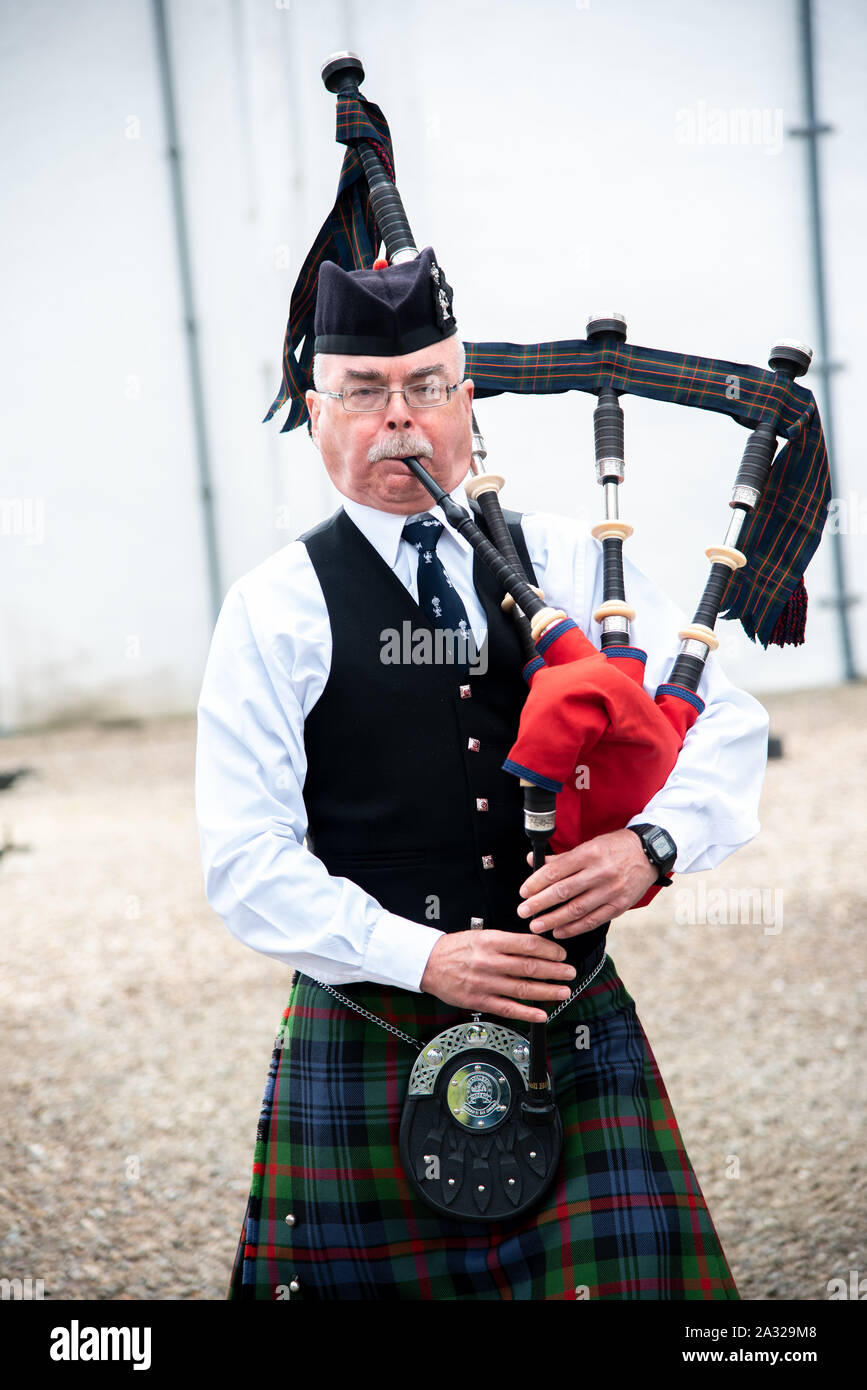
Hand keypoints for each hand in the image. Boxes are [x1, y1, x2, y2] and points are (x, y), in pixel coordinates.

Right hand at [420, 930, 577, 1022]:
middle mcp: (490, 961)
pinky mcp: (479, 1000)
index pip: (528, 944)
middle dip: (555, 971)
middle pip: (530, 967)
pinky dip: (527, 1013)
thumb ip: (506, 942)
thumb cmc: (455, 948)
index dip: (549, 950)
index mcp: (491, 941)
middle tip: (569, 972)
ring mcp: (485, 983)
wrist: (427, 963)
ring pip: (523, 989)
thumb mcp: (481, 935)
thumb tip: (534, 948)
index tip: (561, 954)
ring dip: (547, 992)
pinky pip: (508, 1008)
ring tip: (563, 992)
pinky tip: (541, 1014)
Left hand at [516, 828, 657, 939]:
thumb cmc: (615, 848)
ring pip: (577, 909)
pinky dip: (574, 928)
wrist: (649, 853)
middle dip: (539, 903)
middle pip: (563, 891)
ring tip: (536, 926)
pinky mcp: (620, 905)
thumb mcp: (588, 845)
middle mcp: (600, 872)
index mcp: (589, 854)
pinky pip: (593, 920)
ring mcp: (611, 891)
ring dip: (553, 920)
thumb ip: (561, 858)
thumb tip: (532, 861)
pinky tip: (559, 932)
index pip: (556, 870)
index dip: (536, 883)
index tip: (524, 892)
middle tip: (523, 912)